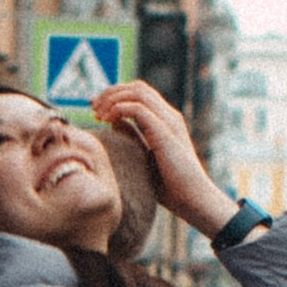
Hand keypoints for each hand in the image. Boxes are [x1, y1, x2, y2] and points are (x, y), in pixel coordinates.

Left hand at [95, 79, 235, 236]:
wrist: (193, 199)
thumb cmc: (169, 184)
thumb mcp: (144, 155)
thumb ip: (132, 136)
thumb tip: (113, 121)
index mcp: (165, 119)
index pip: (138, 93)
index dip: (115, 95)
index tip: (95, 109)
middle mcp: (169, 115)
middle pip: (137, 87)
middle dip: (111, 92)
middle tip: (93, 108)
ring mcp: (169, 121)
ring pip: (138, 92)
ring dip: (113, 98)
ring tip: (98, 114)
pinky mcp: (165, 132)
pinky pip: (139, 108)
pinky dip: (119, 109)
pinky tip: (108, 121)